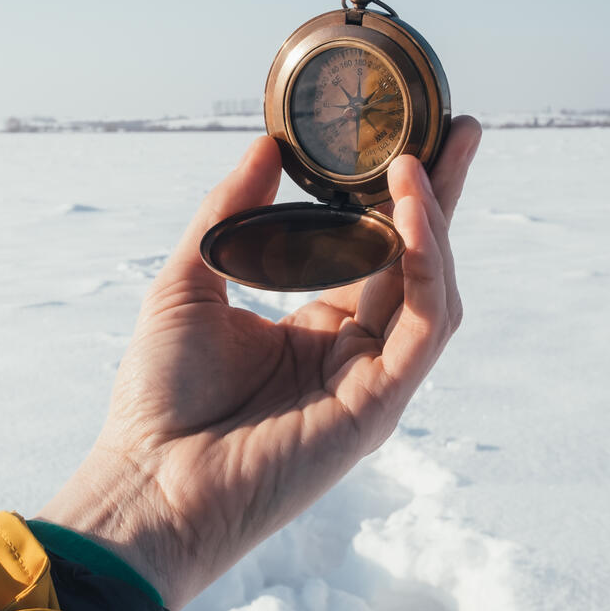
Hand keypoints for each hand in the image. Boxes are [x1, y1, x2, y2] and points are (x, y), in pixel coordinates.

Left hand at [37, 116, 481, 608]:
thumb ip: (230, 214)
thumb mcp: (189, 282)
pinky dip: (426, 263)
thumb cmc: (159, 399)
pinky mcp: (380, 405)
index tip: (406, 136)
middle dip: (443, 196)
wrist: (147, 483)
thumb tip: (266, 143)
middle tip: (462, 127)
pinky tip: (411, 209)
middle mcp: (351, 353)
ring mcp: (371, 381)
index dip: (394, 198)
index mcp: (313, 330)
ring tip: (422, 157)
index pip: (372, 251)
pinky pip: (424, 324)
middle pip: (415, 262)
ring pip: (432, 289)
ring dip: (435, 221)